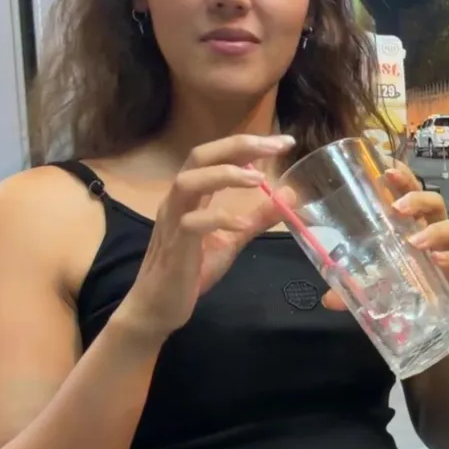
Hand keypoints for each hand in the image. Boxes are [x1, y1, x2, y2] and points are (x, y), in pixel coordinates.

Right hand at [115, 134, 297, 340]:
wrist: (159, 306)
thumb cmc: (193, 269)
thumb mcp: (233, 239)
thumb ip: (258, 217)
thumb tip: (289, 195)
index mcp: (193, 194)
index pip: (217, 156)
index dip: (249, 144)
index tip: (284, 142)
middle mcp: (179, 200)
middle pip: (200, 156)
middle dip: (238, 145)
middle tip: (275, 146)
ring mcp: (172, 220)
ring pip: (188, 182)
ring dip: (224, 174)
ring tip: (258, 179)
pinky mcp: (174, 246)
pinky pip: (191, 224)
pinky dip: (218, 219)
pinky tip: (242, 225)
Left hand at [321, 164, 448, 309]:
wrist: (433, 314)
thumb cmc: (405, 283)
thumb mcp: (374, 283)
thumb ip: (353, 287)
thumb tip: (328, 299)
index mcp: (410, 222)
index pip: (408, 191)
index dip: (402, 176)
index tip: (387, 167)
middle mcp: (432, 227)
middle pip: (432, 201)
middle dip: (416, 197)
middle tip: (397, 206)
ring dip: (434, 230)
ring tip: (415, 241)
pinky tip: (437, 260)